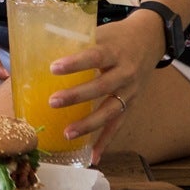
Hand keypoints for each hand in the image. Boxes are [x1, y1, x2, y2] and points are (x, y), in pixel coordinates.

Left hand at [49, 14, 165, 152]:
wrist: (150, 39)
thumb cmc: (117, 36)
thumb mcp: (100, 32)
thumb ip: (76, 41)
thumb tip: (39, 46)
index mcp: (114, 51)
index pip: (94, 57)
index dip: (75, 63)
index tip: (53, 68)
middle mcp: (125, 73)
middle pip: (101, 87)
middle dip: (77, 96)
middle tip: (53, 102)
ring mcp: (130, 92)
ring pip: (110, 111)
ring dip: (89, 125)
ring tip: (67, 133)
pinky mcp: (132, 105)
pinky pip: (118, 126)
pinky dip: (106, 142)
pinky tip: (93, 157)